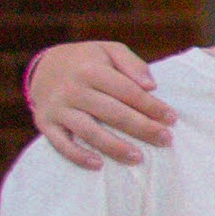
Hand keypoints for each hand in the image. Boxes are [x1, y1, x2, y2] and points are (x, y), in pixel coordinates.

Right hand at [28, 40, 171, 169]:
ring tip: (139, 158)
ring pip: (89, 131)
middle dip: (142, 128)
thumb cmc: (86, 61)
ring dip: (115, 147)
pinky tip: (98, 164)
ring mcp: (58, 108)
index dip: (152, 106)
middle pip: (113, 113)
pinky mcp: (45, 123)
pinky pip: (61, 144)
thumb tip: (151, 86)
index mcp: (90, 69)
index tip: (172, 118)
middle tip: (165, 140)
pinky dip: (78, 156)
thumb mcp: (109, 50)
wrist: (43, 66)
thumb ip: (132, 64)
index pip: (128, 91)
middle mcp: (72, 89)